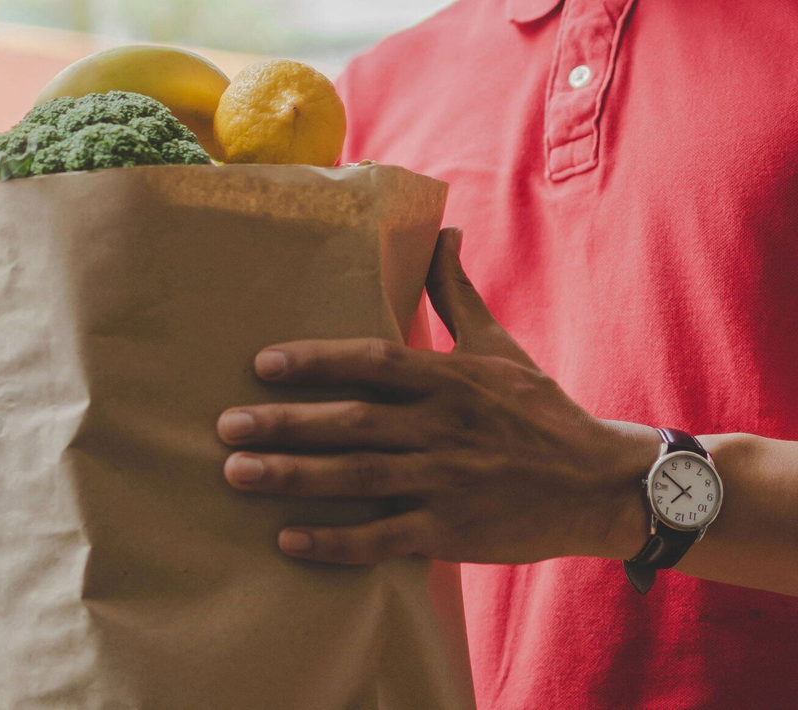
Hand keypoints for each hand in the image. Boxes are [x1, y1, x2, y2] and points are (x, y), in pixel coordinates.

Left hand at [217, 227, 661, 565]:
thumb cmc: (540, 411)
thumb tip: (441, 231)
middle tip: (226, 427)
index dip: (317, 361)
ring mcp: (446, 482)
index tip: (263, 364)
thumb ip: (456, 292)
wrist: (599, 483)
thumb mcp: (499, 345)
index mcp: (450, 379)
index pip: (373, 361)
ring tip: (237, 474)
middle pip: (352, 423)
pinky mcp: (451, 532)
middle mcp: (442, 427)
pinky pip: (383, 539)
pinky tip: (287, 538)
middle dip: (285, 424)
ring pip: (358, 479)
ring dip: (294, 477)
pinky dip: (336, 542)